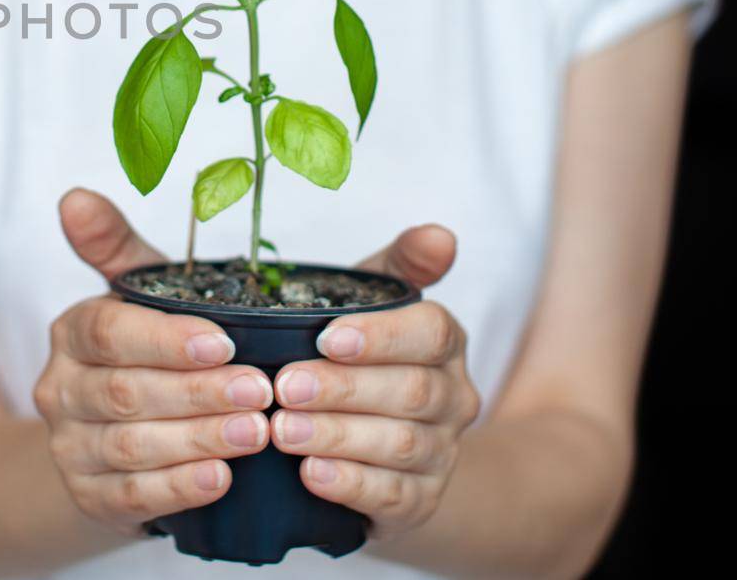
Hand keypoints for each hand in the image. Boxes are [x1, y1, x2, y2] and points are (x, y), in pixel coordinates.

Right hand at [33, 188, 274, 533]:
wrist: (106, 441)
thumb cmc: (141, 356)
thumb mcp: (134, 297)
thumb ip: (114, 246)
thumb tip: (76, 196)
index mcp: (71, 333)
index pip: (109, 332)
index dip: (166, 340)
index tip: (225, 344)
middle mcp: (59, 389)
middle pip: (125, 392)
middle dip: (198, 393)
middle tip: (262, 391)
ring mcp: (70, 448)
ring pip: (131, 446)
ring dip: (198, 440)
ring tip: (256, 434)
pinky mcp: (89, 498)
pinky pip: (132, 497)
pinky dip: (178, 488)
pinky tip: (221, 479)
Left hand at [270, 228, 482, 539]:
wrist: (384, 445)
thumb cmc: (363, 358)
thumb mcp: (375, 302)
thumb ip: (400, 265)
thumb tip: (438, 234)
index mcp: (443, 343)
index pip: (431, 333)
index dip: (380, 336)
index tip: (325, 339)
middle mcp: (454, 398)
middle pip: (411, 392)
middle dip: (342, 389)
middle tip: (283, 387)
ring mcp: (442, 453)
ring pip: (400, 445)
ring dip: (336, 436)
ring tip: (282, 430)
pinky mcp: (421, 501)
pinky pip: (393, 496)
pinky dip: (350, 484)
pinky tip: (310, 474)